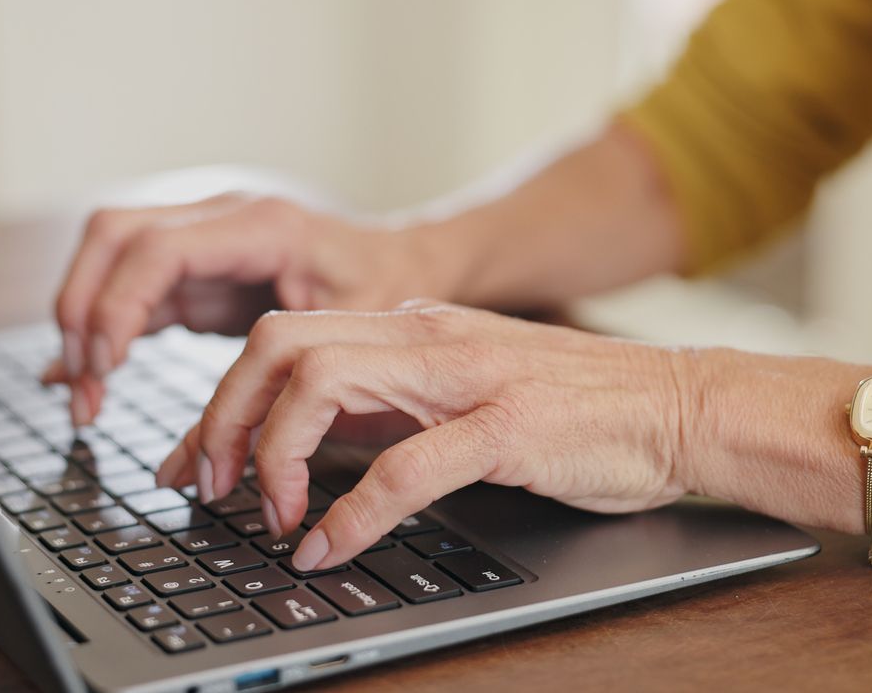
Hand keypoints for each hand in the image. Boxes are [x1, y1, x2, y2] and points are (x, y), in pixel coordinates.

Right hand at [44, 193, 433, 423]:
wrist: (411, 263)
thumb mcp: (340, 349)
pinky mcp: (199, 267)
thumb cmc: (387, 300)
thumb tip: (200, 463)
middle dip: (82, 308)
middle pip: (112, 234)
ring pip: (109, 254)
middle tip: (83, 385)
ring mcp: (205, 236)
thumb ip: (269, 397)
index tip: (105, 366)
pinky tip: (85, 375)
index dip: (118, 306)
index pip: (158, 248)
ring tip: (84, 394)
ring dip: (84, 319)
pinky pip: (132, 286)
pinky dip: (105, 328)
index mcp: (262, 227)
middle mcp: (223, 217)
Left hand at [154, 301, 695, 573]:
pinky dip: (352, 513)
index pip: (283, 336)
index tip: (193, 459)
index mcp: (410, 325)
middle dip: (222, 416)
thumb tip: (307, 440)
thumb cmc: (576, 407)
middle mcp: (426, 335)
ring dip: (275, 456)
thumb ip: (389, 402)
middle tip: (208, 485)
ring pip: (324, 383)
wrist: (677, 404)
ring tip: (269, 516)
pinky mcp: (507, 426)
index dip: (220, 400)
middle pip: (280, 343)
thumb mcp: (462, 390)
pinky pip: (406, 465)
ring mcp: (465, 375)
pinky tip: (329, 546)